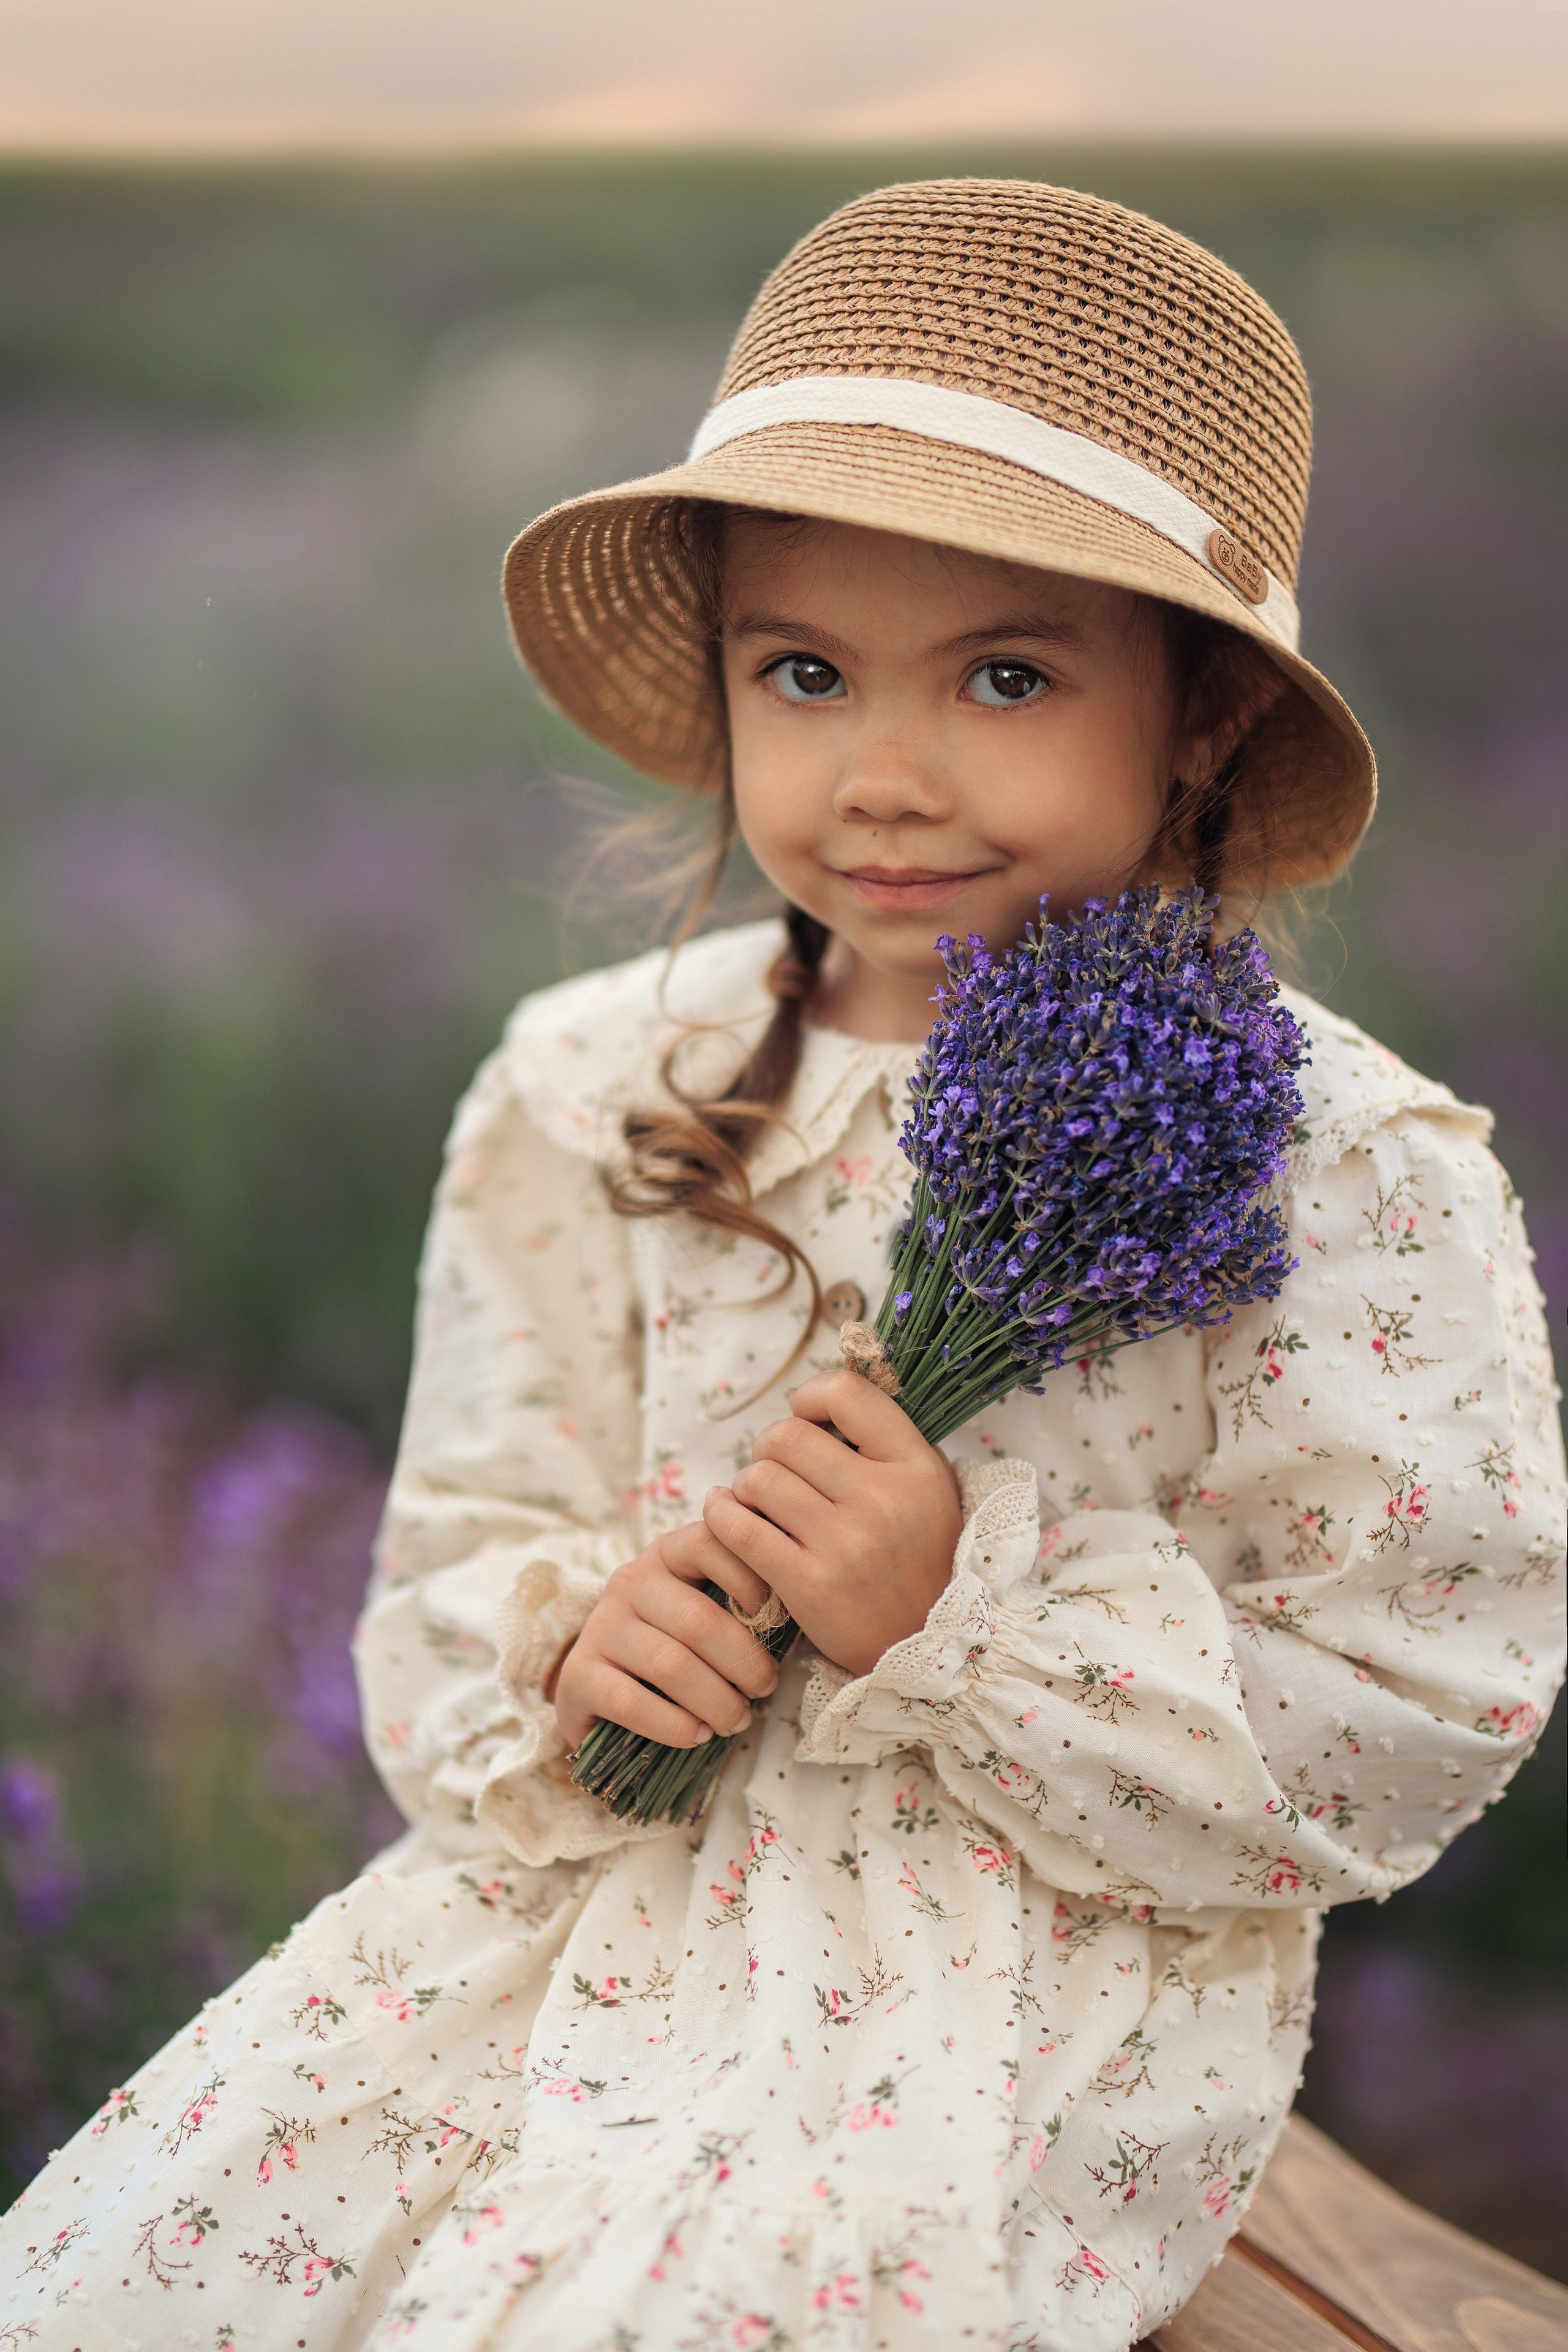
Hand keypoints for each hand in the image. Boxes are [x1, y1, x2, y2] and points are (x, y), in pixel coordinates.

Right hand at [552, 1521, 781, 1753]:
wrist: (603, 1693)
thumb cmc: (676, 1647)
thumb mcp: (706, 1610)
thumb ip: (741, 1600)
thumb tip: (798, 1608)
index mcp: (665, 1555)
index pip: (707, 1541)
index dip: (749, 1576)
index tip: (776, 1617)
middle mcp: (628, 1583)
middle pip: (698, 1619)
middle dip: (744, 1663)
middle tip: (765, 1689)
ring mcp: (599, 1628)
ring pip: (670, 1665)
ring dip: (717, 1701)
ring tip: (737, 1720)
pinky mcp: (577, 1675)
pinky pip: (632, 1702)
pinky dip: (675, 1726)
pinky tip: (697, 1736)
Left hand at [703, 1369, 961, 1678]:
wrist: (922, 1644)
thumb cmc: (914, 1555)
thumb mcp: (925, 1485)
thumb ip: (880, 1438)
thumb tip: (809, 1400)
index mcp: (915, 1466)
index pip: (847, 1394)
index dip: (812, 1397)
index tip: (806, 1418)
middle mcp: (882, 1499)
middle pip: (787, 1436)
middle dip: (770, 1447)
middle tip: (777, 1469)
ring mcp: (843, 1543)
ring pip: (758, 1479)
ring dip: (747, 1485)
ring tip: (760, 1501)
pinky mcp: (807, 1583)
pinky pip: (739, 1529)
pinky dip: (721, 1514)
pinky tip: (725, 1514)